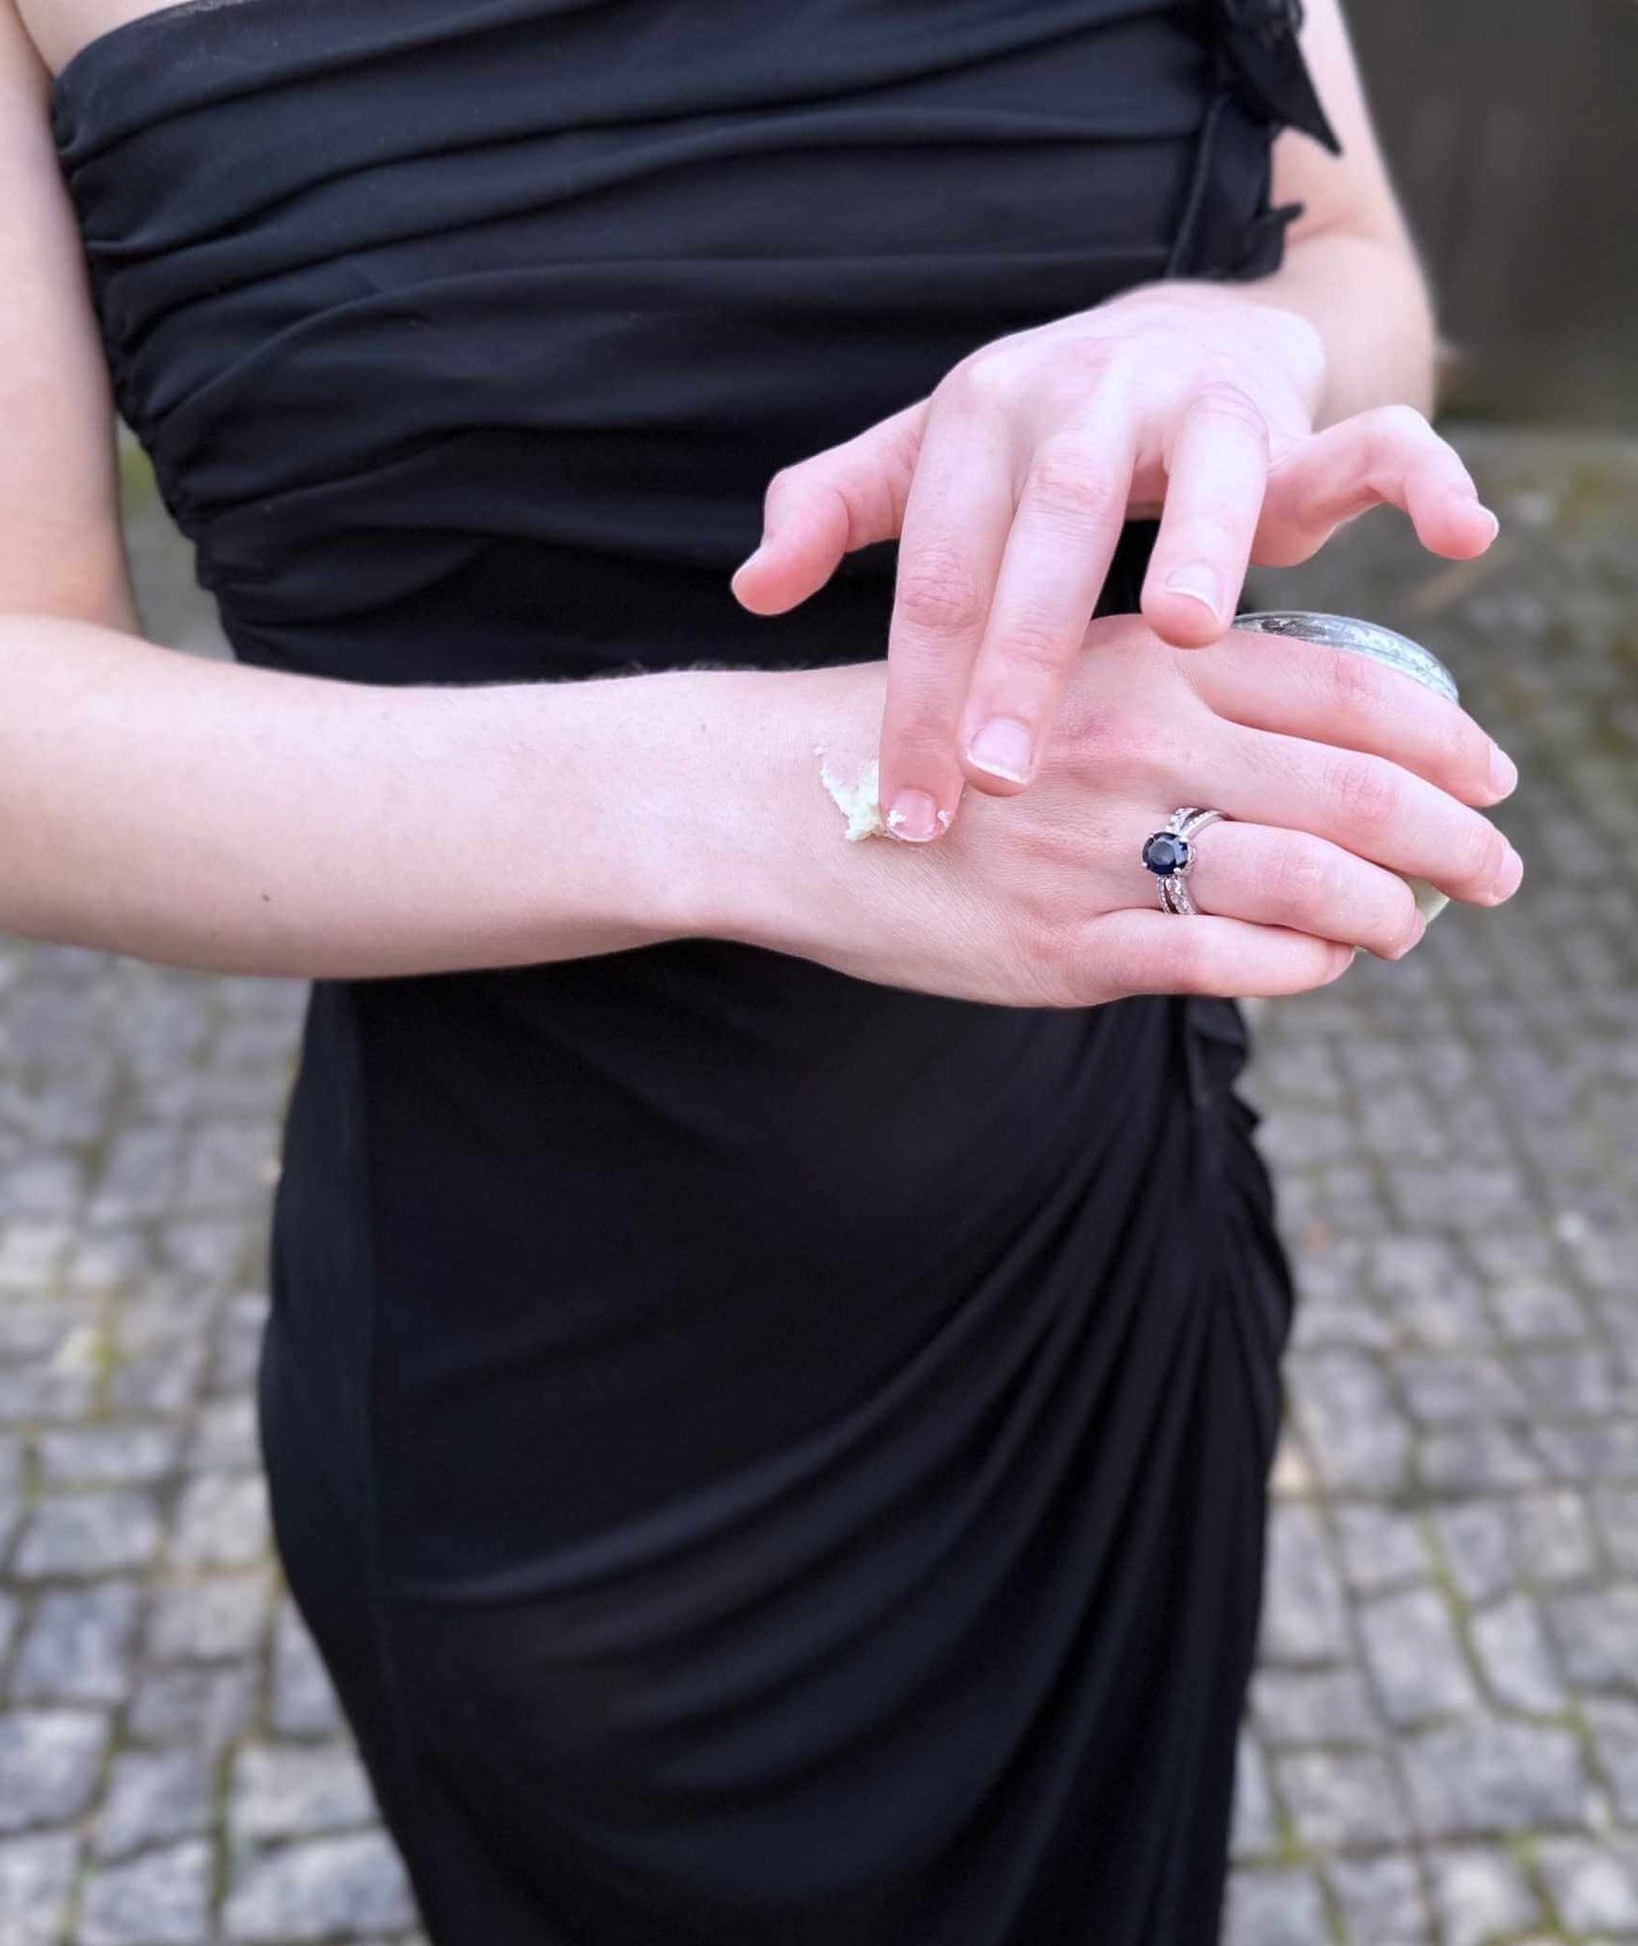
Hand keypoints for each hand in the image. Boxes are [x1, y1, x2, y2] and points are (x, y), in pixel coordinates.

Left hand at [729, 284, 1501, 840]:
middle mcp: (1081, 398)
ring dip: (1195, 541)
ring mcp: (1193, 400)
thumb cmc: (1024, 436)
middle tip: (999, 777)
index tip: (906, 811)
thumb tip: (748, 589)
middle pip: (1046, 531)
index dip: (915, 696)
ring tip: (1181, 627)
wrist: (1156, 334)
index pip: (935, 577)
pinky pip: (1369, 435)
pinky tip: (1462, 535)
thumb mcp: (922, 463)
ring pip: (1198, 465)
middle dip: (1018, 656)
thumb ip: (837, 515)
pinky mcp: (1292, 413)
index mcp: (977, 423)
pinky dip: (1417, 475)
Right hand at [729, 615, 1521, 1008]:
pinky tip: (1319, 965)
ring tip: (1415, 928)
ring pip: (1312, 882)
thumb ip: (1164, 691)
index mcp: (1145, 662)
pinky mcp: (1064, 945)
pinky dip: (1300, 965)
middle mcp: (1141, 746)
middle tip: (1500, 867)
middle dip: (1457, 836)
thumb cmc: (921, 731)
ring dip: (1393, 912)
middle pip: (1361, 789)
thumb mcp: (1047, 669)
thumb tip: (1283, 733)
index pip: (1350, 690)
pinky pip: (1226, 962)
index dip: (1446, 733)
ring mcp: (1104, 849)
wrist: (778, 800)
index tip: (1490, 769)